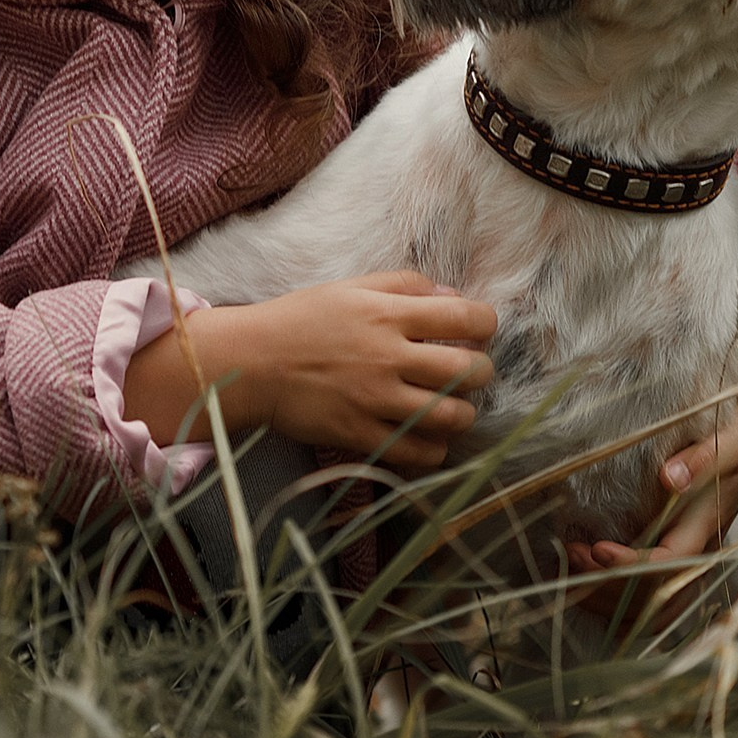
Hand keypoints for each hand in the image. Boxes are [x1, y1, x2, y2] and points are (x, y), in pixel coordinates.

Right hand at [123, 272, 496, 471]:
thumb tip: (452, 296)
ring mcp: (375, 401)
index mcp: (388, 314)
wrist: (252, 363)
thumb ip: (405, 285)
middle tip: (467, 371)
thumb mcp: (351, 287)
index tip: (478, 329)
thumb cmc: (302, 319)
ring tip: (451, 405)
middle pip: (468, 371)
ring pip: (451, 416)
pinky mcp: (361, 436)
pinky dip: (434, 448)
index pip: (465, 317)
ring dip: (463, 412)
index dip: (485, 323)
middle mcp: (388, 357)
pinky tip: (428, 435)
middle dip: (480, 371)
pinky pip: (418, 452)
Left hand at [565, 370, 737, 625]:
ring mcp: (690, 557)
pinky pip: (652, 599)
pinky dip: (619, 605)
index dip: (629, 566)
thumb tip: (669, 478)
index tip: (595, 548)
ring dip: (608, 599)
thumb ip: (701, 459)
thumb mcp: (728, 441)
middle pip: (654, 598)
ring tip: (570, 569)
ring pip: (652, 607)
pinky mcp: (679, 552)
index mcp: (705, 527)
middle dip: (608, 585)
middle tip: (570, 555)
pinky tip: (589, 589)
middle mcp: (698, 551)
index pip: (666, 565)